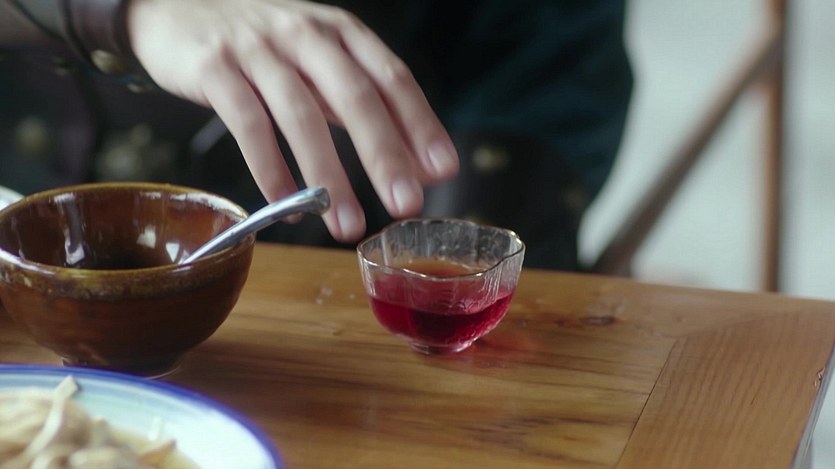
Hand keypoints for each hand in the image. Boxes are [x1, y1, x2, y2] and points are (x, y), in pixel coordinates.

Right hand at [126, 0, 458, 240]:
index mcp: (340, 32)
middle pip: (354, 97)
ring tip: (347, 226)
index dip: (420, 124)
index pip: (391, 77)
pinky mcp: (214, 69)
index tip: (443, 170)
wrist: (174, 5)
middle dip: (383, 155)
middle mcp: (305, 35)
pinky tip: (287, 207)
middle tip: (406, 205)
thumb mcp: (316, 61)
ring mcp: (258, 50)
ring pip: (301, 116)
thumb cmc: (261, 43)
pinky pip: (248, 126)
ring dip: (327, 177)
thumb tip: (410, 165)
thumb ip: (358, 106)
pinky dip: (270, 171)